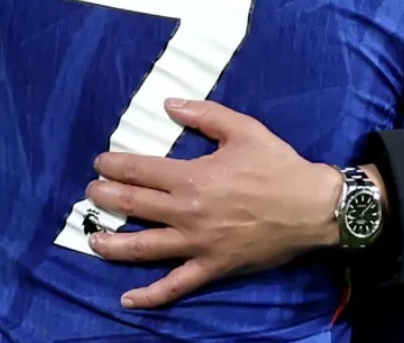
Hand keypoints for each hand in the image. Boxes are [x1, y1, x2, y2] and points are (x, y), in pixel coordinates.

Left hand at [86, 99, 375, 309]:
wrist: (312, 208)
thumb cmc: (277, 165)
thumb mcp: (243, 128)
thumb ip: (203, 114)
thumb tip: (168, 104)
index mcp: (193, 177)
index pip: (139, 170)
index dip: (113, 165)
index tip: (99, 163)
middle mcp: (188, 212)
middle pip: (133, 206)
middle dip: (105, 197)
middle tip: (91, 193)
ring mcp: (198, 244)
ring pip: (144, 248)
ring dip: (112, 244)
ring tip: (93, 239)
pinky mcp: (212, 268)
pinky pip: (176, 286)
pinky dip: (150, 295)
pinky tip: (128, 299)